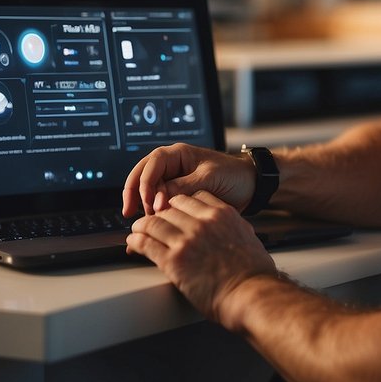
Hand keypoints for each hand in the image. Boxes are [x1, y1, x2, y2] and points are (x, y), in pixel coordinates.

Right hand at [122, 143, 253, 216]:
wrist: (250, 186)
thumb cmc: (233, 175)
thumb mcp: (209, 178)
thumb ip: (183, 186)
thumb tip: (159, 198)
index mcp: (179, 154)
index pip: (152, 164)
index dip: (146, 182)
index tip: (148, 202)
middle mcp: (172, 166)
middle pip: (142, 175)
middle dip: (133, 193)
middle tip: (130, 213)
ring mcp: (173, 180)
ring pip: (148, 190)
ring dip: (142, 205)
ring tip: (142, 223)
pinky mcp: (177, 196)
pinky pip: (159, 202)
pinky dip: (152, 214)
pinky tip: (149, 227)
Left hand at [126, 190, 276, 321]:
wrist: (252, 294)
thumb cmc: (254, 273)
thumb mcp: (248, 238)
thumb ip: (236, 228)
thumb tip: (237, 229)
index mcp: (221, 214)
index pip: (191, 198)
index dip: (177, 204)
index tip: (171, 210)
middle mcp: (202, 222)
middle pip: (169, 208)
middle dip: (158, 213)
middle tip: (151, 221)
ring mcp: (186, 240)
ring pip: (153, 223)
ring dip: (141, 226)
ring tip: (136, 230)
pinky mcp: (174, 261)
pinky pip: (147, 244)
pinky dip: (136, 242)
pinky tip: (133, 243)